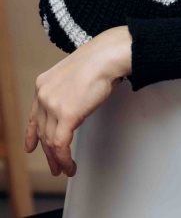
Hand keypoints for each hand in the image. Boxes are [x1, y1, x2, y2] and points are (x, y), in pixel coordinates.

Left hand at [24, 27, 130, 176]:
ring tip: (64, 168)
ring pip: (50, 141)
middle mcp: (44, 95)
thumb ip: (67, 91)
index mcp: (43, 84)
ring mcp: (53, 105)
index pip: (34, 115)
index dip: (32, 134)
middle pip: (43, 131)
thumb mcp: (73, 75)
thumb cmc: (98, 60)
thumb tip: (74, 105)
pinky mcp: (66, 116)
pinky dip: (65, 159)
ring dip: (58, 159)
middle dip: (48, 152)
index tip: (31, 145)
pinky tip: (69, 165)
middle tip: (54, 164)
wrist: (106, 57)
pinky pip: (61, 145)